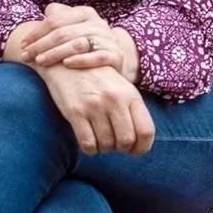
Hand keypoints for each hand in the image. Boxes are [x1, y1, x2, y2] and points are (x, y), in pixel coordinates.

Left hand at [20, 3, 123, 71]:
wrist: (116, 57)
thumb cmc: (87, 42)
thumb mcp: (75, 27)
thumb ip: (60, 18)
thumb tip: (47, 11)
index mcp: (84, 13)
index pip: (55, 20)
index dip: (36, 33)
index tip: (23, 45)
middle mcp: (97, 23)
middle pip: (63, 33)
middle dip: (41, 45)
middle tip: (26, 57)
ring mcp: (107, 39)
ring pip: (78, 44)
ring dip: (56, 53)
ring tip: (40, 61)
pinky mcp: (115, 56)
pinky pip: (97, 57)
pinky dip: (81, 60)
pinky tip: (66, 64)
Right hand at [39, 62, 154, 156]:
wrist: (66, 61)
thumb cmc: (98, 80)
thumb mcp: (121, 88)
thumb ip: (132, 111)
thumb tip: (140, 143)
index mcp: (130, 94)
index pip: (146, 131)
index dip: (141, 148)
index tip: (133, 151)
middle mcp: (114, 99)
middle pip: (126, 141)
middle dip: (120, 148)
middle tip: (112, 143)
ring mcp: (95, 105)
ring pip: (107, 145)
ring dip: (104, 148)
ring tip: (99, 138)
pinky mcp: (75, 111)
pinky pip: (88, 144)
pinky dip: (90, 149)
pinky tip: (88, 140)